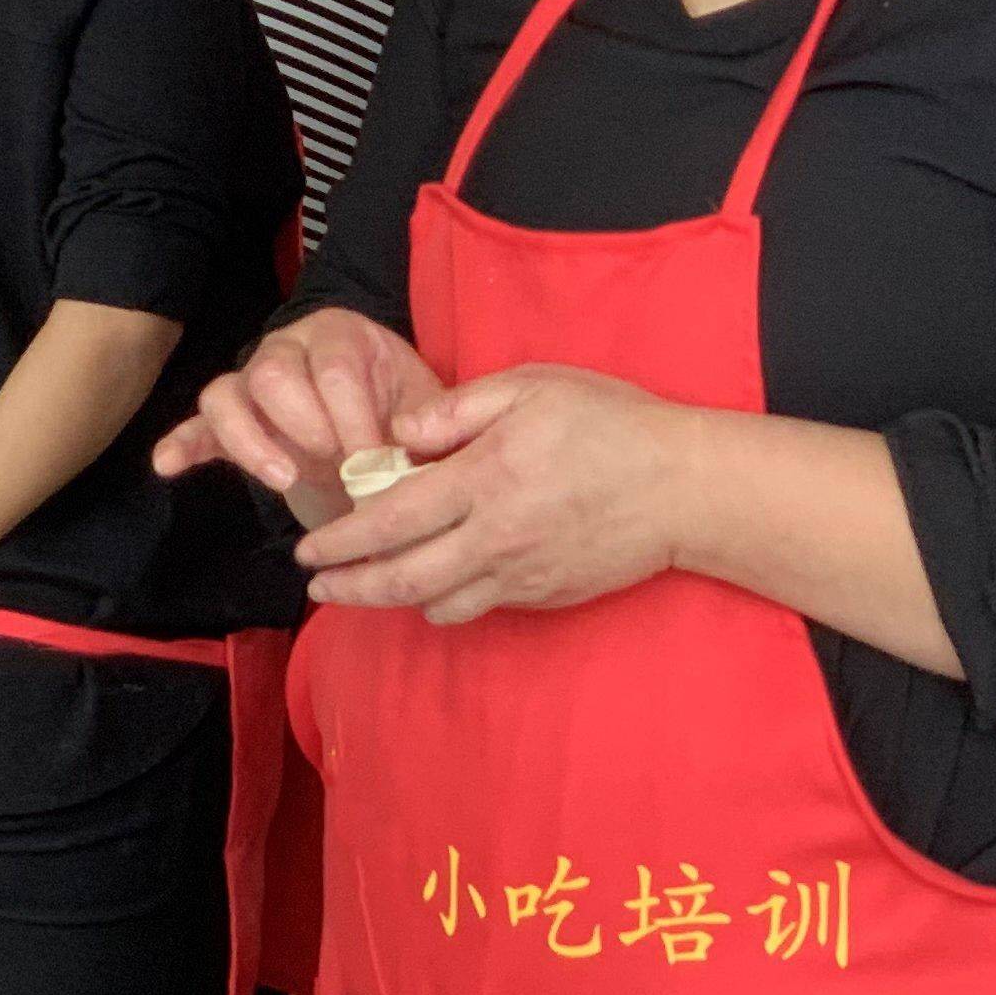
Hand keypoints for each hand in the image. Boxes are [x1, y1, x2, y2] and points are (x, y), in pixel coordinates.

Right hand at [153, 309, 452, 508]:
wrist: (386, 436)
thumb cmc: (407, 416)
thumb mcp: (428, 412)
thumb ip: (427, 423)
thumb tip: (409, 443)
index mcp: (341, 335)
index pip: (335, 368)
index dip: (352, 417)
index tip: (374, 462)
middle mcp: (288, 349)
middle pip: (272, 370)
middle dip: (302, 421)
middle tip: (336, 465)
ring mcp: (252, 386)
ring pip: (226, 394)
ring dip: (250, 440)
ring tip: (284, 479)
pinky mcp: (230, 424)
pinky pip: (196, 426)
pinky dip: (181, 445)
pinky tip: (169, 466)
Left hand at [297, 364, 696, 622]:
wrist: (687, 487)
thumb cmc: (611, 424)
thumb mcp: (531, 387)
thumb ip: (455, 410)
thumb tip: (398, 434)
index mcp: (483, 481)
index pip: (390, 521)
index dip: (341, 540)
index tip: (308, 547)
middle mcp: (494, 538)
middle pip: (401, 580)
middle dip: (349, 587)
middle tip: (317, 585)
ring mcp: (521, 574)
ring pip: (437, 603)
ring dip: (393, 600)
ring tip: (366, 586)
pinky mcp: (545, 594)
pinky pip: (478, 607)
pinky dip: (444, 602)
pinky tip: (433, 586)